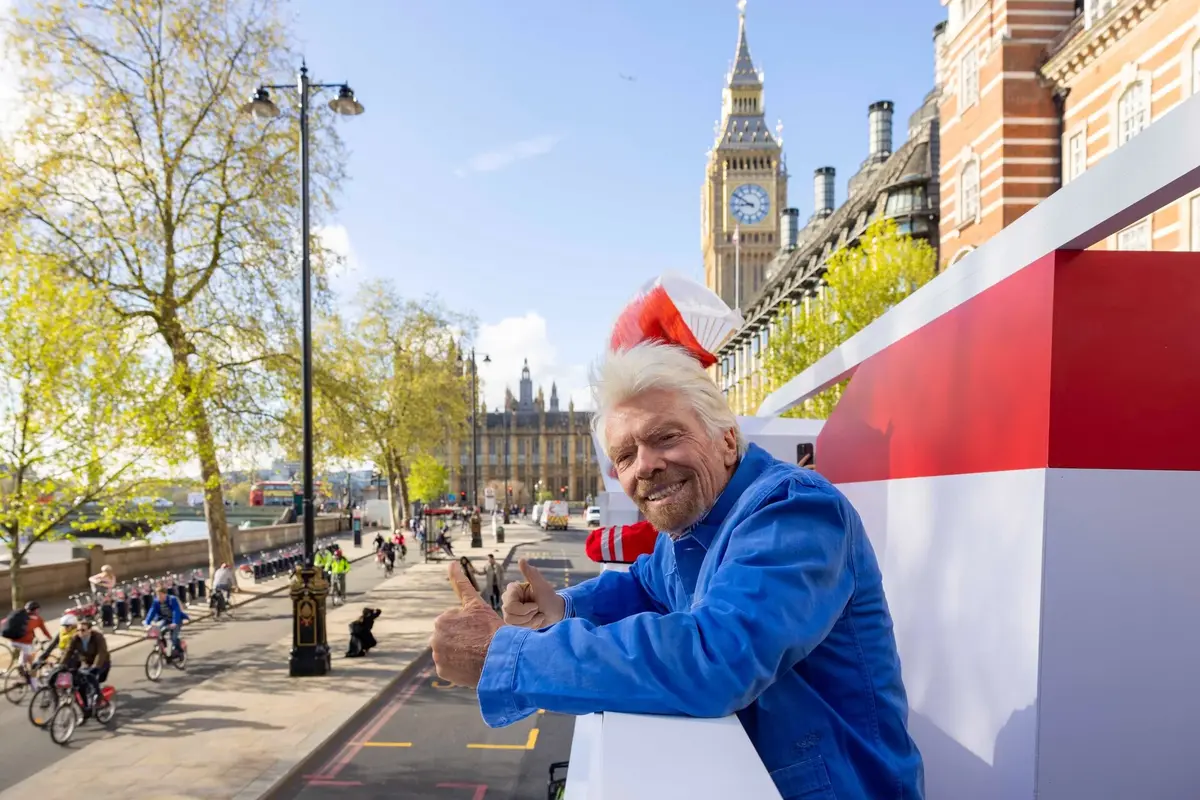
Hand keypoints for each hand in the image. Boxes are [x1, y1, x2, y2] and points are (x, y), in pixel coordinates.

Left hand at [430, 562, 503, 687]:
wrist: (500, 657)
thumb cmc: (491, 628)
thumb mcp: (476, 603)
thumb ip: (461, 583)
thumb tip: (451, 563)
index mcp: (441, 620)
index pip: (454, 623)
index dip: (469, 627)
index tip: (479, 631)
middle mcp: (434, 638)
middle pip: (449, 638)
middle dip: (461, 639)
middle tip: (479, 643)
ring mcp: (438, 656)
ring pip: (449, 652)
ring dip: (459, 652)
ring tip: (477, 654)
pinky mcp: (442, 672)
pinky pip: (449, 668)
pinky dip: (458, 667)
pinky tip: (471, 664)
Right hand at [502, 558, 564, 628]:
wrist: (555, 612)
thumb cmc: (549, 597)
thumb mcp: (541, 585)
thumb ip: (531, 573)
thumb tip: (521, 559)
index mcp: (513, 590)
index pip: (509, 603)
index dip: (523, 608)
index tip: (535, 605)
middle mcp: (508, 600)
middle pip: (509, 613)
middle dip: (527, 615)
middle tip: (537, 609)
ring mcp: (510, 611)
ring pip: (511, 621)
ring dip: (529, 620)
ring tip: (537, 615)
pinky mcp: (514, 621)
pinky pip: (515, 627)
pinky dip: (529, 625)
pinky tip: (536, 620)